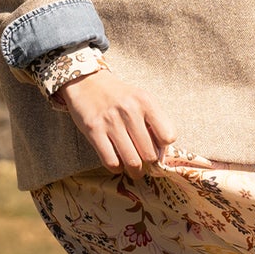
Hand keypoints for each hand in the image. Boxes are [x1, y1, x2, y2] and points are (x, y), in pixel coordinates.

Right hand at [56, 66, 173, 169]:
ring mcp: (111, 121)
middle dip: (149, 164)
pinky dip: (116, 168)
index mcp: (146, 101)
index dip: (163, 146)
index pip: (168, 136)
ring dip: (135, 171)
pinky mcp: (93, 130)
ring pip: (132, 161)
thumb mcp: (140, 99)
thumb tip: (161, 153)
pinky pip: (111, 161)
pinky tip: (117, 164)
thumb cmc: (118, 96)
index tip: (156, 147)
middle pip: (150, 154)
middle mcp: (130, 111)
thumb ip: (153, 121)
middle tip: (144, 163)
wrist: (87, 82)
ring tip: (134, 170)